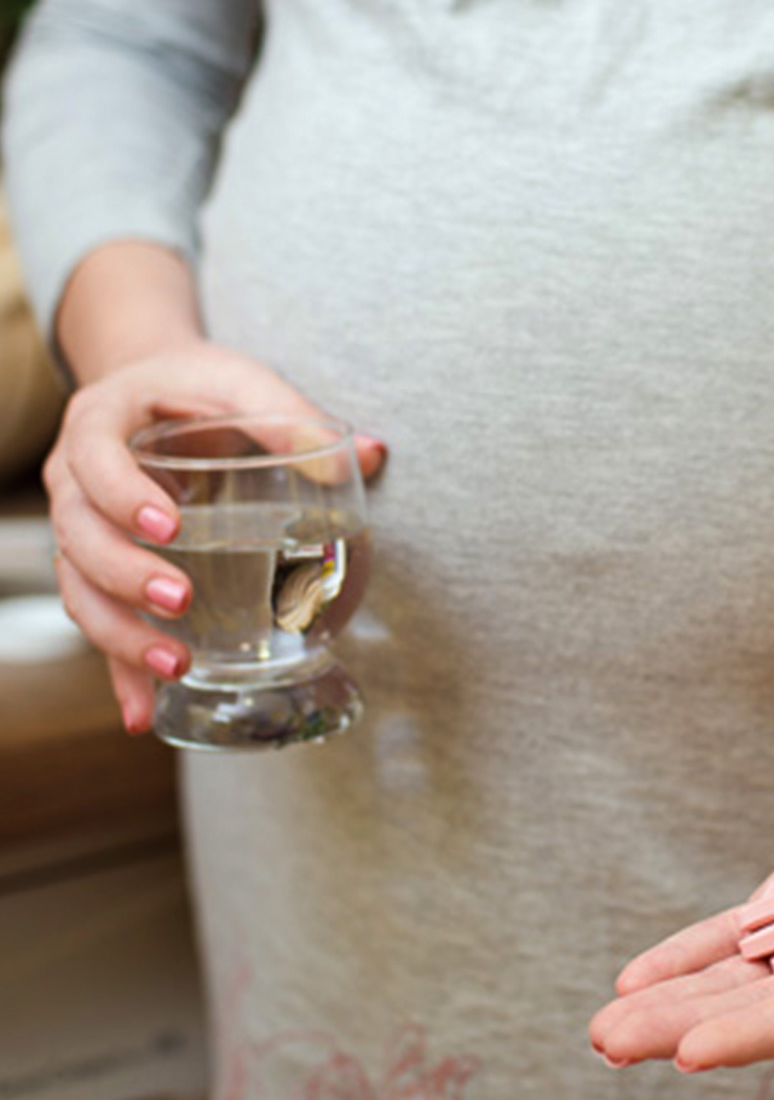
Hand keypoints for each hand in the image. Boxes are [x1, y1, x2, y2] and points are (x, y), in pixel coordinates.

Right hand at [43, 337, 386, 733]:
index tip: (168, 526)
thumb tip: (371, 454)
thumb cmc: (196, 388)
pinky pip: (102, 624)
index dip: (122, 495)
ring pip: (80, 591)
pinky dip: (121, 672)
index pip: (94, 461)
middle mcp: (75, 482)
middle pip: (78, 538)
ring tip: (177, 666)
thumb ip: (295, 418)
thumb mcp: (241, 384)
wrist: (150, 392)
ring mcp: (82, 531)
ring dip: (121, 637)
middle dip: (124, 576)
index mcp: (101, 425)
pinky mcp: (101, 572)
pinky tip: (143, 714)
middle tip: (180, 600)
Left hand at [589, 722, 773, 1071]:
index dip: (761, 1032)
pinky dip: (689, 954)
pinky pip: (737, 933)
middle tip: (609, 1043)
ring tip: (604, 1029)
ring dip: (672, 1000)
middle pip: (763, 1007)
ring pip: (738, 977)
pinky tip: (638, 978)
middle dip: (687, 1025)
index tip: (692, 1051)